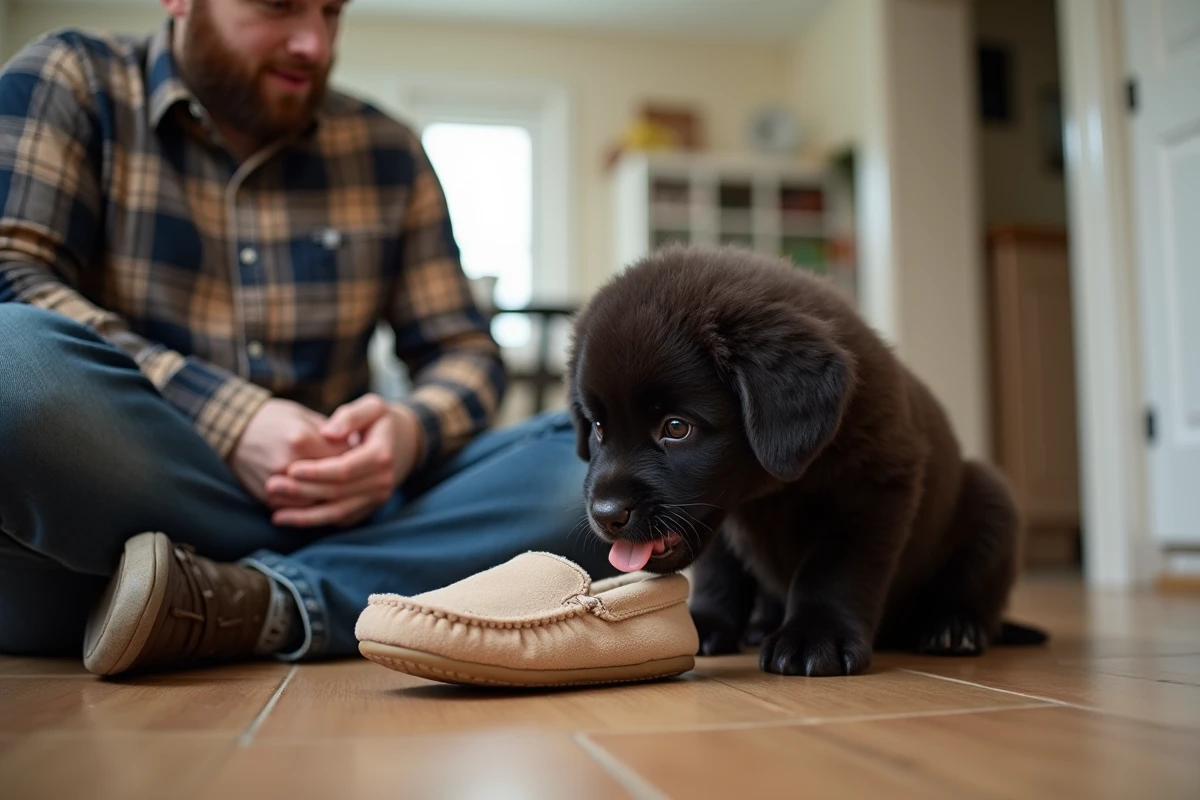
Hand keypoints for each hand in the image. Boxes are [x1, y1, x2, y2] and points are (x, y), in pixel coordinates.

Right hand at [229, 398, 351, 504]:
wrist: (234, 430)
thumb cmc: (275, 419)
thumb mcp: (305, 416)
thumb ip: (332, 434)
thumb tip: (358, 449)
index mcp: (301, 441)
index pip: (343, 458)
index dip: (357, 458)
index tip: (363, 455)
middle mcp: (288, 465)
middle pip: (332, 484)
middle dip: (348, 480)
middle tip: (358, 475)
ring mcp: (276, 485)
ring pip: (317, 503)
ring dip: (334, 499)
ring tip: (346, 491)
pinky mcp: (267, 498)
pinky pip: (298, 511)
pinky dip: (313, 509)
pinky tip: (325, 501)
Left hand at [265, 394, 424, 527]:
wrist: (407, 442)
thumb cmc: (382, 421)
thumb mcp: (373, 406)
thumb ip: (350, 415)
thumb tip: (328, 433)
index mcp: (381, 455)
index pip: (345, 469)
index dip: (317, 471)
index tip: (290, 469)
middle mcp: (382, 481)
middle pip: (338, 493)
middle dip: (303, 492)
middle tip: (272, 487)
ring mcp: (377, 498)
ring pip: (338, 512)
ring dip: (306, 517)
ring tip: (276, 514)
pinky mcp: (370, 508)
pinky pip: (341, 519)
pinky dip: (316, 521)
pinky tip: (291, 518)